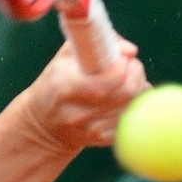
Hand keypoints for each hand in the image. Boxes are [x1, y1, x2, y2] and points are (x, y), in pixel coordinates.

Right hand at [21, 35, 149, 151]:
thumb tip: (129, 50)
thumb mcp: (63, 58)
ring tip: (127, 79)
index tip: (122, 56)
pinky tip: (124, 98)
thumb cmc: (56, 82)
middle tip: (131, 64)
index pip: (104, 82)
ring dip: (138, 87)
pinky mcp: (104, 140)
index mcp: (63, 87)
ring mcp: (91, 130)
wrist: (43, 125)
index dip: (121, 67)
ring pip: (133, 105)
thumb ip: (93, 42)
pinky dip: (135, 104)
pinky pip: (132, 118)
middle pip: (126, 93)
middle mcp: (76, 113)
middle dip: (136, 73)